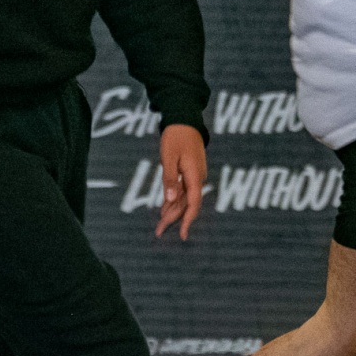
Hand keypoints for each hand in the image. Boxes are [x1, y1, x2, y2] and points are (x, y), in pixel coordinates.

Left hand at [156, 123, 206, 240]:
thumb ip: (170, 179)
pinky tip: (165, 209)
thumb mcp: (169, 157)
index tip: (181, 235)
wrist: (185, 120)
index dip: (187, 221)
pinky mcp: (189, 172)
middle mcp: (197, 178)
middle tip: (158, 232)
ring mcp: (194, 176)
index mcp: (195, 176)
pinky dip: (173, 200)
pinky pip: (182, 190)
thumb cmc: (176, 137)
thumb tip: (170, 199)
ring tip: (159, 225)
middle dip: (173, 219)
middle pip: (187, 204)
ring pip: (184, 199)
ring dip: (172, 211)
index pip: (193, 204)